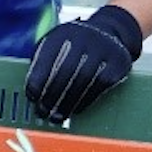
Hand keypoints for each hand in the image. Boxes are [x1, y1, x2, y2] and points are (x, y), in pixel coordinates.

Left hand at [24, 5, 143, 123]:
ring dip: (68, 103)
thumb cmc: (72, 46)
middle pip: (65, 70)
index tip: (32, 97)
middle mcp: (84, 37)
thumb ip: (42, 63)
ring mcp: (104, 49)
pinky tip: (75, 110)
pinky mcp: (119, 63)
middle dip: (52, 95)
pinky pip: (99, 85)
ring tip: (56, 117)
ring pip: (83, 80)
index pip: (46, 58)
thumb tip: (32, 94)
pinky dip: (85, 101)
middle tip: (43, 112)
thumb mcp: (55, 45)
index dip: (37, 80)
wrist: (109, 33)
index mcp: (62, 33)